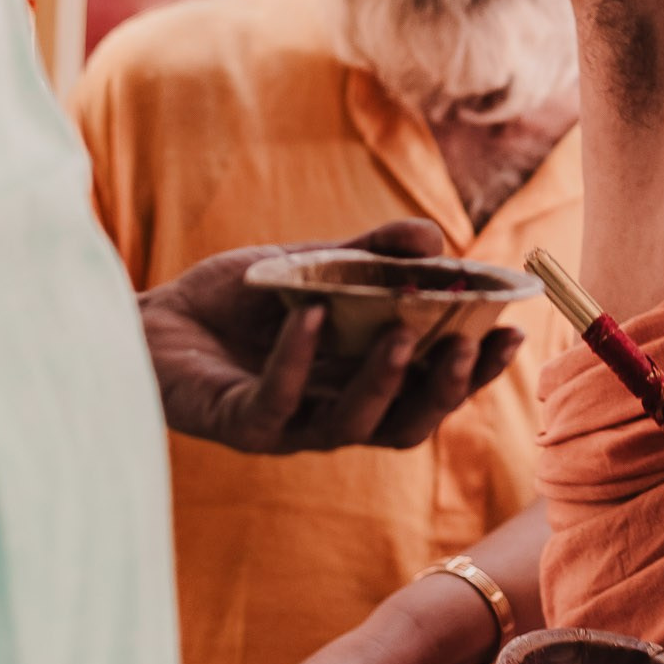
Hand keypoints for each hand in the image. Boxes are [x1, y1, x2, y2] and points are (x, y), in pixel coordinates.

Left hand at [140, 225, 521, 454]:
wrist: (151, 317)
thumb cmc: (238, 301)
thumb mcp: (315, 265)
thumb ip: (373, 253)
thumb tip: (435, 237)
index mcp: (361, 383)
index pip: (432, 389)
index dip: (475, 370)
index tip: (511, 331)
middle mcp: (332, 415)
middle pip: (405, 425)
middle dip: (443, 389)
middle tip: (466, 343)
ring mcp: (287, 426)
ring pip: (350, 426)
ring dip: (382, 380)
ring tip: (402, 330)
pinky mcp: (236, 424)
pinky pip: (275, 404)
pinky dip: (296, 360)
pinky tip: (310, 317)